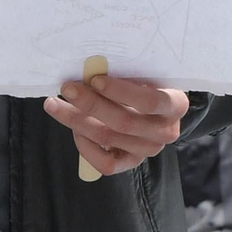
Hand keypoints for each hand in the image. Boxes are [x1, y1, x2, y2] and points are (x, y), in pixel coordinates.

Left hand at [42, 72, 189, 174]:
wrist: (154, 105)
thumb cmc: (144, 81)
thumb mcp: (143, 73)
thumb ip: (123, 72)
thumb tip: (88, 68)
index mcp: (175, 104)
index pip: (151, 101)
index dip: (121, 92)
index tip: (95, 79)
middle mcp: (166, 131)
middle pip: (124, 121)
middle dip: (90, 104)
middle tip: (66, 88)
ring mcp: (149, 149)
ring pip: (109, 138)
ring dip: (77, 120)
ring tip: (56, 105)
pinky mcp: (132, 162)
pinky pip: (106, 163)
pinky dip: (85, 146)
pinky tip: (74, 129)